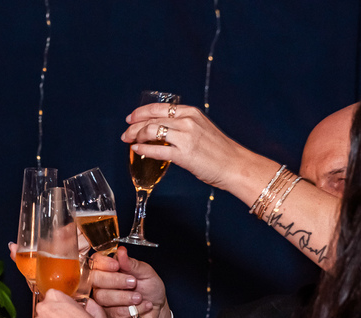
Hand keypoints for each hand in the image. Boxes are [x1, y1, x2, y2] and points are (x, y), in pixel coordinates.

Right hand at [88, 248, 170, 317]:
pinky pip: (112, 313)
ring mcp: (102, 300)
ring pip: (102, 297)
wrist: (157, 309)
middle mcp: (102, 284)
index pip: (96, 261)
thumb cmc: (151, 289)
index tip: (116, 265)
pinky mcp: (107, 316)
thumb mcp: (146, 273)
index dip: (103, 263)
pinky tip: (142, 306)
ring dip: (124, 297)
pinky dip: (130, 310)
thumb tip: (121, 251)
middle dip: (114, 281)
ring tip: (139, 297)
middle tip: (133, 282)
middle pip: (95, 279)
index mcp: (110, 269)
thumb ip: (132, 264)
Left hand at [122, 103, 255, 193]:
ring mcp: (185, 137)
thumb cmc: (219, 150)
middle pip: (151, 119)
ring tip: (129, 141)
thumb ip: (184, 125)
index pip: (159, 108)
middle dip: (134, 126)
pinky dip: (144, 149)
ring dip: (136, 136)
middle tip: (126, 133)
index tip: (131, 118)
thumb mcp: (202, 128)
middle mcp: (187, 121)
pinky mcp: (184, 155)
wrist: (234, 164)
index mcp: (191, 112)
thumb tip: (163, 129)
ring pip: (151, 131)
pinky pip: (157, 150)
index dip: (141, 112)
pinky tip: (137, 150)